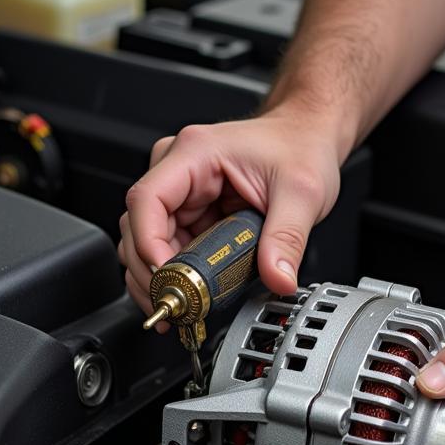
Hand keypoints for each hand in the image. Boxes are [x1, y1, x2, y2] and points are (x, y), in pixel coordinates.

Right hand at [118, 105, 345, 315]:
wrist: (307, 137)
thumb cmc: (298, 147)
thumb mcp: (302, 193)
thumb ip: (288, 239)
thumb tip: (278, 279)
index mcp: (196, 153)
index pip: (147, 199)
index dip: (148, 244)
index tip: (168, 277)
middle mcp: (178, 169)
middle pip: (138, 226)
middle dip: (151, 272)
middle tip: (176, 305)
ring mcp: (180, 192)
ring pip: (145, 242)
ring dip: (158, 278)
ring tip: (182, 308)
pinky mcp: (187, 213)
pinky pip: (166, 248)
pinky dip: (172, 275)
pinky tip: (186, 296)